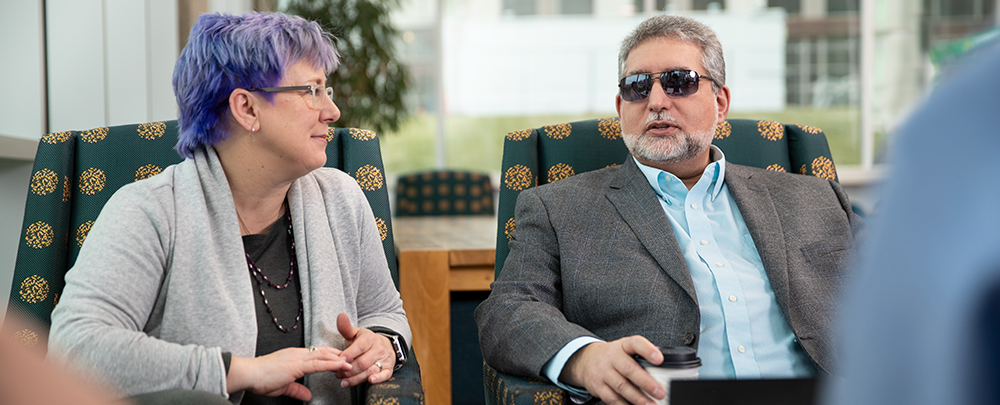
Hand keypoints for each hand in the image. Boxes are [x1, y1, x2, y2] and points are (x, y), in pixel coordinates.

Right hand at [227, 345, 350, 400]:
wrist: (249, 374)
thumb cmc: (261, 378)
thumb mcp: (283, 386)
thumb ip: (296, 390)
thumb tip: (307, 396)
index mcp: (294, 356)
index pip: (317, 352)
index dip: (331, 355)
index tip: (342, 358)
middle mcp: (298, 353)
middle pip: (323, 351)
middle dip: (338, 355)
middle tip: (352, 359)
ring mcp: (297, 357)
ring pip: (323, 355)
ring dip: (339, 359)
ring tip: (351, 363)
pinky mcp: (296, 365)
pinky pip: (317, 363)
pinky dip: (331, 364)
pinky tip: (340, 366)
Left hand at [335, 313, 395, 386]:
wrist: (383, 346)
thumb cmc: (364, 341)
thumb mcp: (355, 333)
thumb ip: (346, 327)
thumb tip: (340, 315)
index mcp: (369, 338)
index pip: (359, 347)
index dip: (349, 354)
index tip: (340, 359)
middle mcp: (378, 349)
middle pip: (363, 362)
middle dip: (348, 370)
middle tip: (337, 373)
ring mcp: (384, 359)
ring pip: (370, 371)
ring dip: (356, 378)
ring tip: (343, 381)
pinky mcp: (388, 369)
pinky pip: (385, 375)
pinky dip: (378, 379)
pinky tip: (370, 381)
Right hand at [561, 336, 663, 404]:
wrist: (585, 360)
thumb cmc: (613, 356)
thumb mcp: (625, 349)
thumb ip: (641, 356)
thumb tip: (663, 372)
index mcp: (623, 345)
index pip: (635, 344)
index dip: (647, 350)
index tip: (659, 359)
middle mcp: (611, 357)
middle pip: (629, 369)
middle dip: (646, 382)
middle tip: (660, 392)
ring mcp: (603, 372)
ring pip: (621, 386)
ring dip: (638, 398)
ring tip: (650, 404)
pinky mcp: (598, 386)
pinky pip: (612, 398)